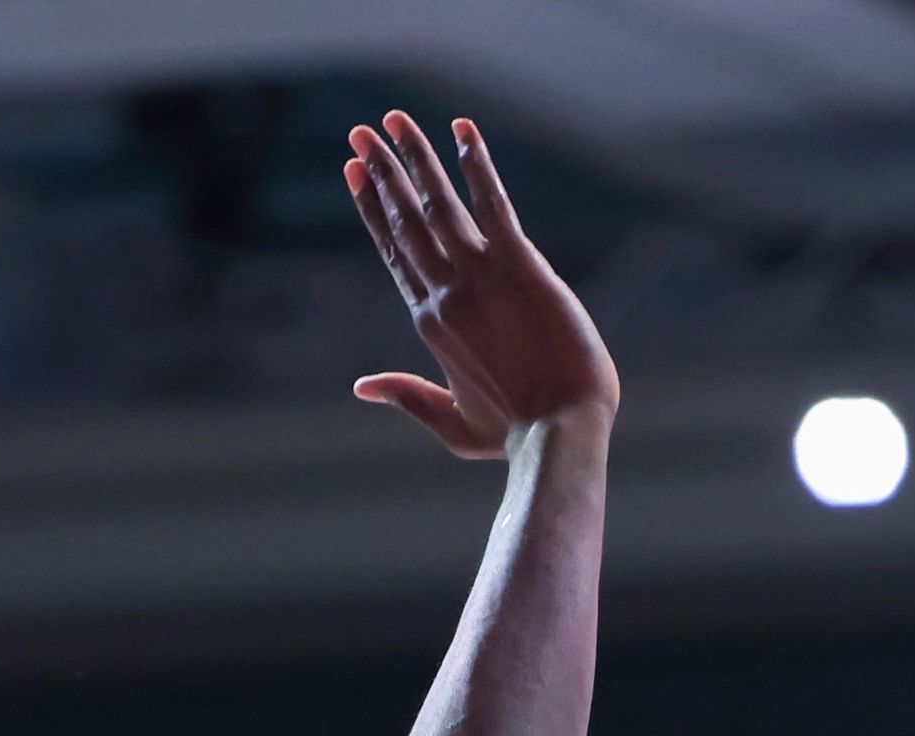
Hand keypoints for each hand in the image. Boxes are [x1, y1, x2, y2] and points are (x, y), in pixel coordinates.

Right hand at [343, 114, 619, 457]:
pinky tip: (463, 128)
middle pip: (406, 222)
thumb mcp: (453, 423)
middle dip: (381, 173)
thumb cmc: (515, 436)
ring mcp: (481, 279)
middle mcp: (446, 295)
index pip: (394, 254)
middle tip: (360, 133)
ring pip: (438, 205)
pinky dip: (476, 164)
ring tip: (394, 120)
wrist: (559, 434)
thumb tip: (361, 387)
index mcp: (430, 326)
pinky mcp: (522, 268)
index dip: (372, 210)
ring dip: (414, 158)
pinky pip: (493, 204)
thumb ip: (408, 397)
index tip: (355, 173)